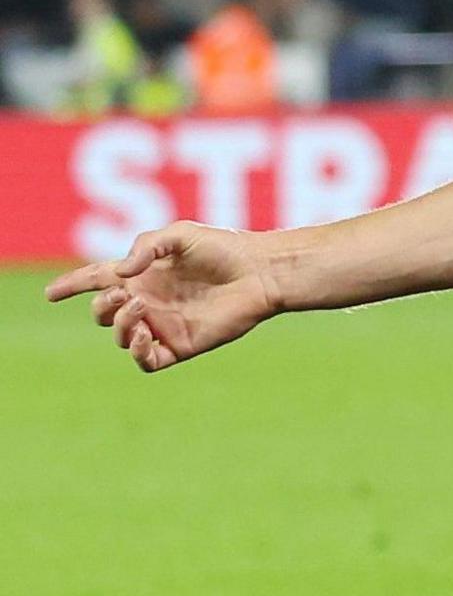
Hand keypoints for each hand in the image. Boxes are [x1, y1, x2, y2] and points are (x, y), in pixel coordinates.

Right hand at [43, 223, 282, 373]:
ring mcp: (164, 324)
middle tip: (125, 292)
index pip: (96, 280)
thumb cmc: (224, 248)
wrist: (259, 272)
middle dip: (101, 305)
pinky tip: (143, 333)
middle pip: (102, 313)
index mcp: (143, 274)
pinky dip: (134, 351)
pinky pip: (145, 361)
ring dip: (119, 323)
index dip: (71, 286)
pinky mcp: (182, 345)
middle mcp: (149, 300)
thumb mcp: (179, 234)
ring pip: (119, 337)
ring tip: (140, 306)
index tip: (50, 294)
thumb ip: (144, 247)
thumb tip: (120, 276)